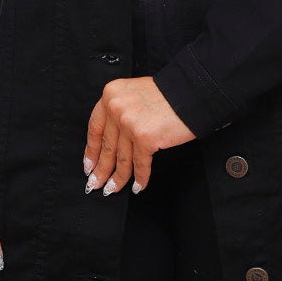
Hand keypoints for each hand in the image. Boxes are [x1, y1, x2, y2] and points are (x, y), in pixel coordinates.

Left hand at [83, 77, 195, 196]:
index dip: (91, 150)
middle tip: (95, 183)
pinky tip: (138, 186)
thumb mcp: (135, 93)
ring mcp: (129, 122)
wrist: (193, 91)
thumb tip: (114, 137)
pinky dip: (140, 177)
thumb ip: (122, 109)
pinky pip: (140, 164)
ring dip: (118, 178)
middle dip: (101, 169)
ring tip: (113, 189)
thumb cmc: (170, 92)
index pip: (95, 127)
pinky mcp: (144, 137)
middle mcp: (116, 107)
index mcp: (111, 94)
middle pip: (106, 145)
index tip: (88, 164)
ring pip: (122, 158)